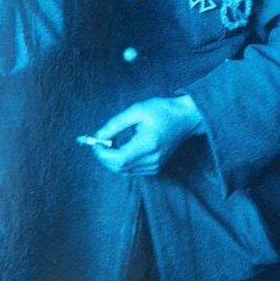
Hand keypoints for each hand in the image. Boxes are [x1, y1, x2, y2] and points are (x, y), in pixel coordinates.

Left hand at [91, 96, 205, 176]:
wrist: (185, 118)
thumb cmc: (162, 110)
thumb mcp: (137, 110)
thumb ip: (115, 124)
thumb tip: (98, 136)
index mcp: (148, 144)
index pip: (119, 159)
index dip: (102, 153)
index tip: (95, 142)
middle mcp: (152, 159)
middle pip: (119, 167)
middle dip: (104, 156)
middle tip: (99, 141)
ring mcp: (155, 166)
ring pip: (123, 170)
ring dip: (112, 159)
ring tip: (112, 141)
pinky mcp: (155, 168)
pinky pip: (131, 170)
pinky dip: (121, 161)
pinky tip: (123, 147)